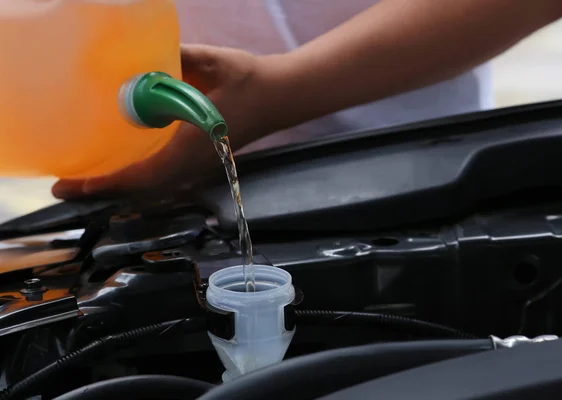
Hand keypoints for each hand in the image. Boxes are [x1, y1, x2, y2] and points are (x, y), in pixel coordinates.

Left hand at [52, 44, 278, 199]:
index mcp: (194, 144)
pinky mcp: (199, 162)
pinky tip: (120, 169)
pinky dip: (135, 180)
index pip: (145, 173)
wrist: (280, 97)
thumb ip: (178, 59)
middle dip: (103, 191)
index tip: (75, 183)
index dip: (108, 181)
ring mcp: (197, 166)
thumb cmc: (250, 81)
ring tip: (85, 182)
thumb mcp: (213, 62)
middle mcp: (193, 163)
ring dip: (118, 188)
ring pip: (152, 188)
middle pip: (142, 189)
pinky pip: (162, 179)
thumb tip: (140, 55)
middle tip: (64, 187)